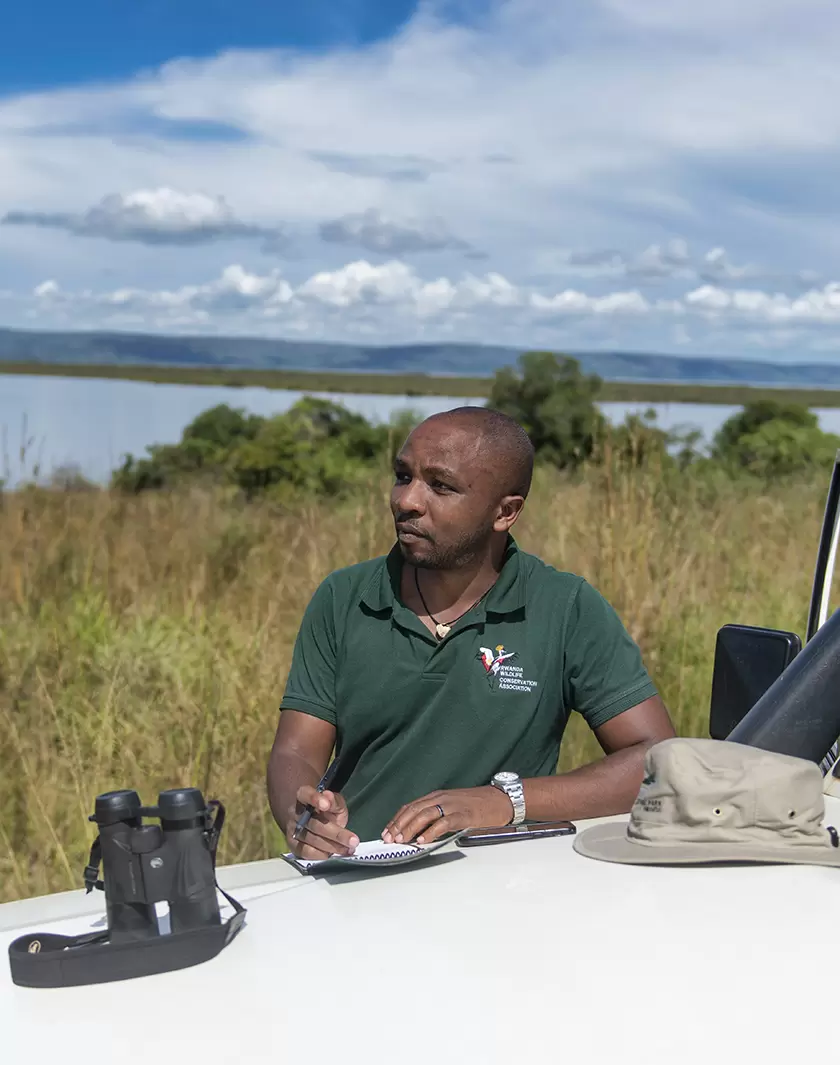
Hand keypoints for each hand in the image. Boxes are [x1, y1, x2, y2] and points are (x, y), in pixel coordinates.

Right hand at [286, 785, 359, 859]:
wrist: (311, 821)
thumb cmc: (326, 811)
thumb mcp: (334, 803)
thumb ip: (334, 801)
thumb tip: (328, 796)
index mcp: (303, 796)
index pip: (305, 794)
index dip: (314, 799)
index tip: (326, 805)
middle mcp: (294, 813)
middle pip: (314, 824)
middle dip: (336, 833)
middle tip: (353, 841)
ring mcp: (292, 830)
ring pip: (312, 840)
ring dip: (332, 847)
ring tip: (348, 850)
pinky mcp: (292, 845)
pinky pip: (306, 852)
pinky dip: (321, 855)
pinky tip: (333, 855)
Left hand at [381, 786, 513, 844]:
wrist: (500, 800)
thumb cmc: (477, 805)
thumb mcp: (452, 806)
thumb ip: (436, 815)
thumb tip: (417, 831)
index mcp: (437, 796)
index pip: (410, 806)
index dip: (396, 819)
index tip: (387, 831)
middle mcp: (441, 798)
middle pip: (413, 810)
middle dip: (399, 825)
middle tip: (389, 839)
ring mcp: (452, 805)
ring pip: (424, 814)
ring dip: (410, 828)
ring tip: (401, 840)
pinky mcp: (463, 814)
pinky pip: (443, 822)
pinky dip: (430, 831)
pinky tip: (422, 840)